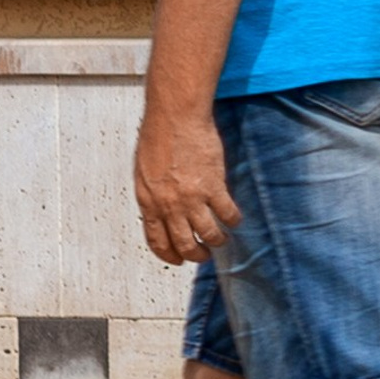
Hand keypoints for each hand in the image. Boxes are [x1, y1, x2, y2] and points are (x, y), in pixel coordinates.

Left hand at [134, 104, 240, 265]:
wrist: (175, 118)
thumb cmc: (158, 137)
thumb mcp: (144, 172)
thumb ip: (153, 195)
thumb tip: (162, 211)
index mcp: (148, 202)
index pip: (157, 241)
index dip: (169, 255)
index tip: (178, 260)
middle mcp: (169, 205)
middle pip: (184, 244)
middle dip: (196, 254)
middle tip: (204, 254)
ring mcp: (192, 198)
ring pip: (208, 234)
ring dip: (217, 241)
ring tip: (222, 239)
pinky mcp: (214, 187)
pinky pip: (227, 214)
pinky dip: (233, 220)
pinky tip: (235, 219)